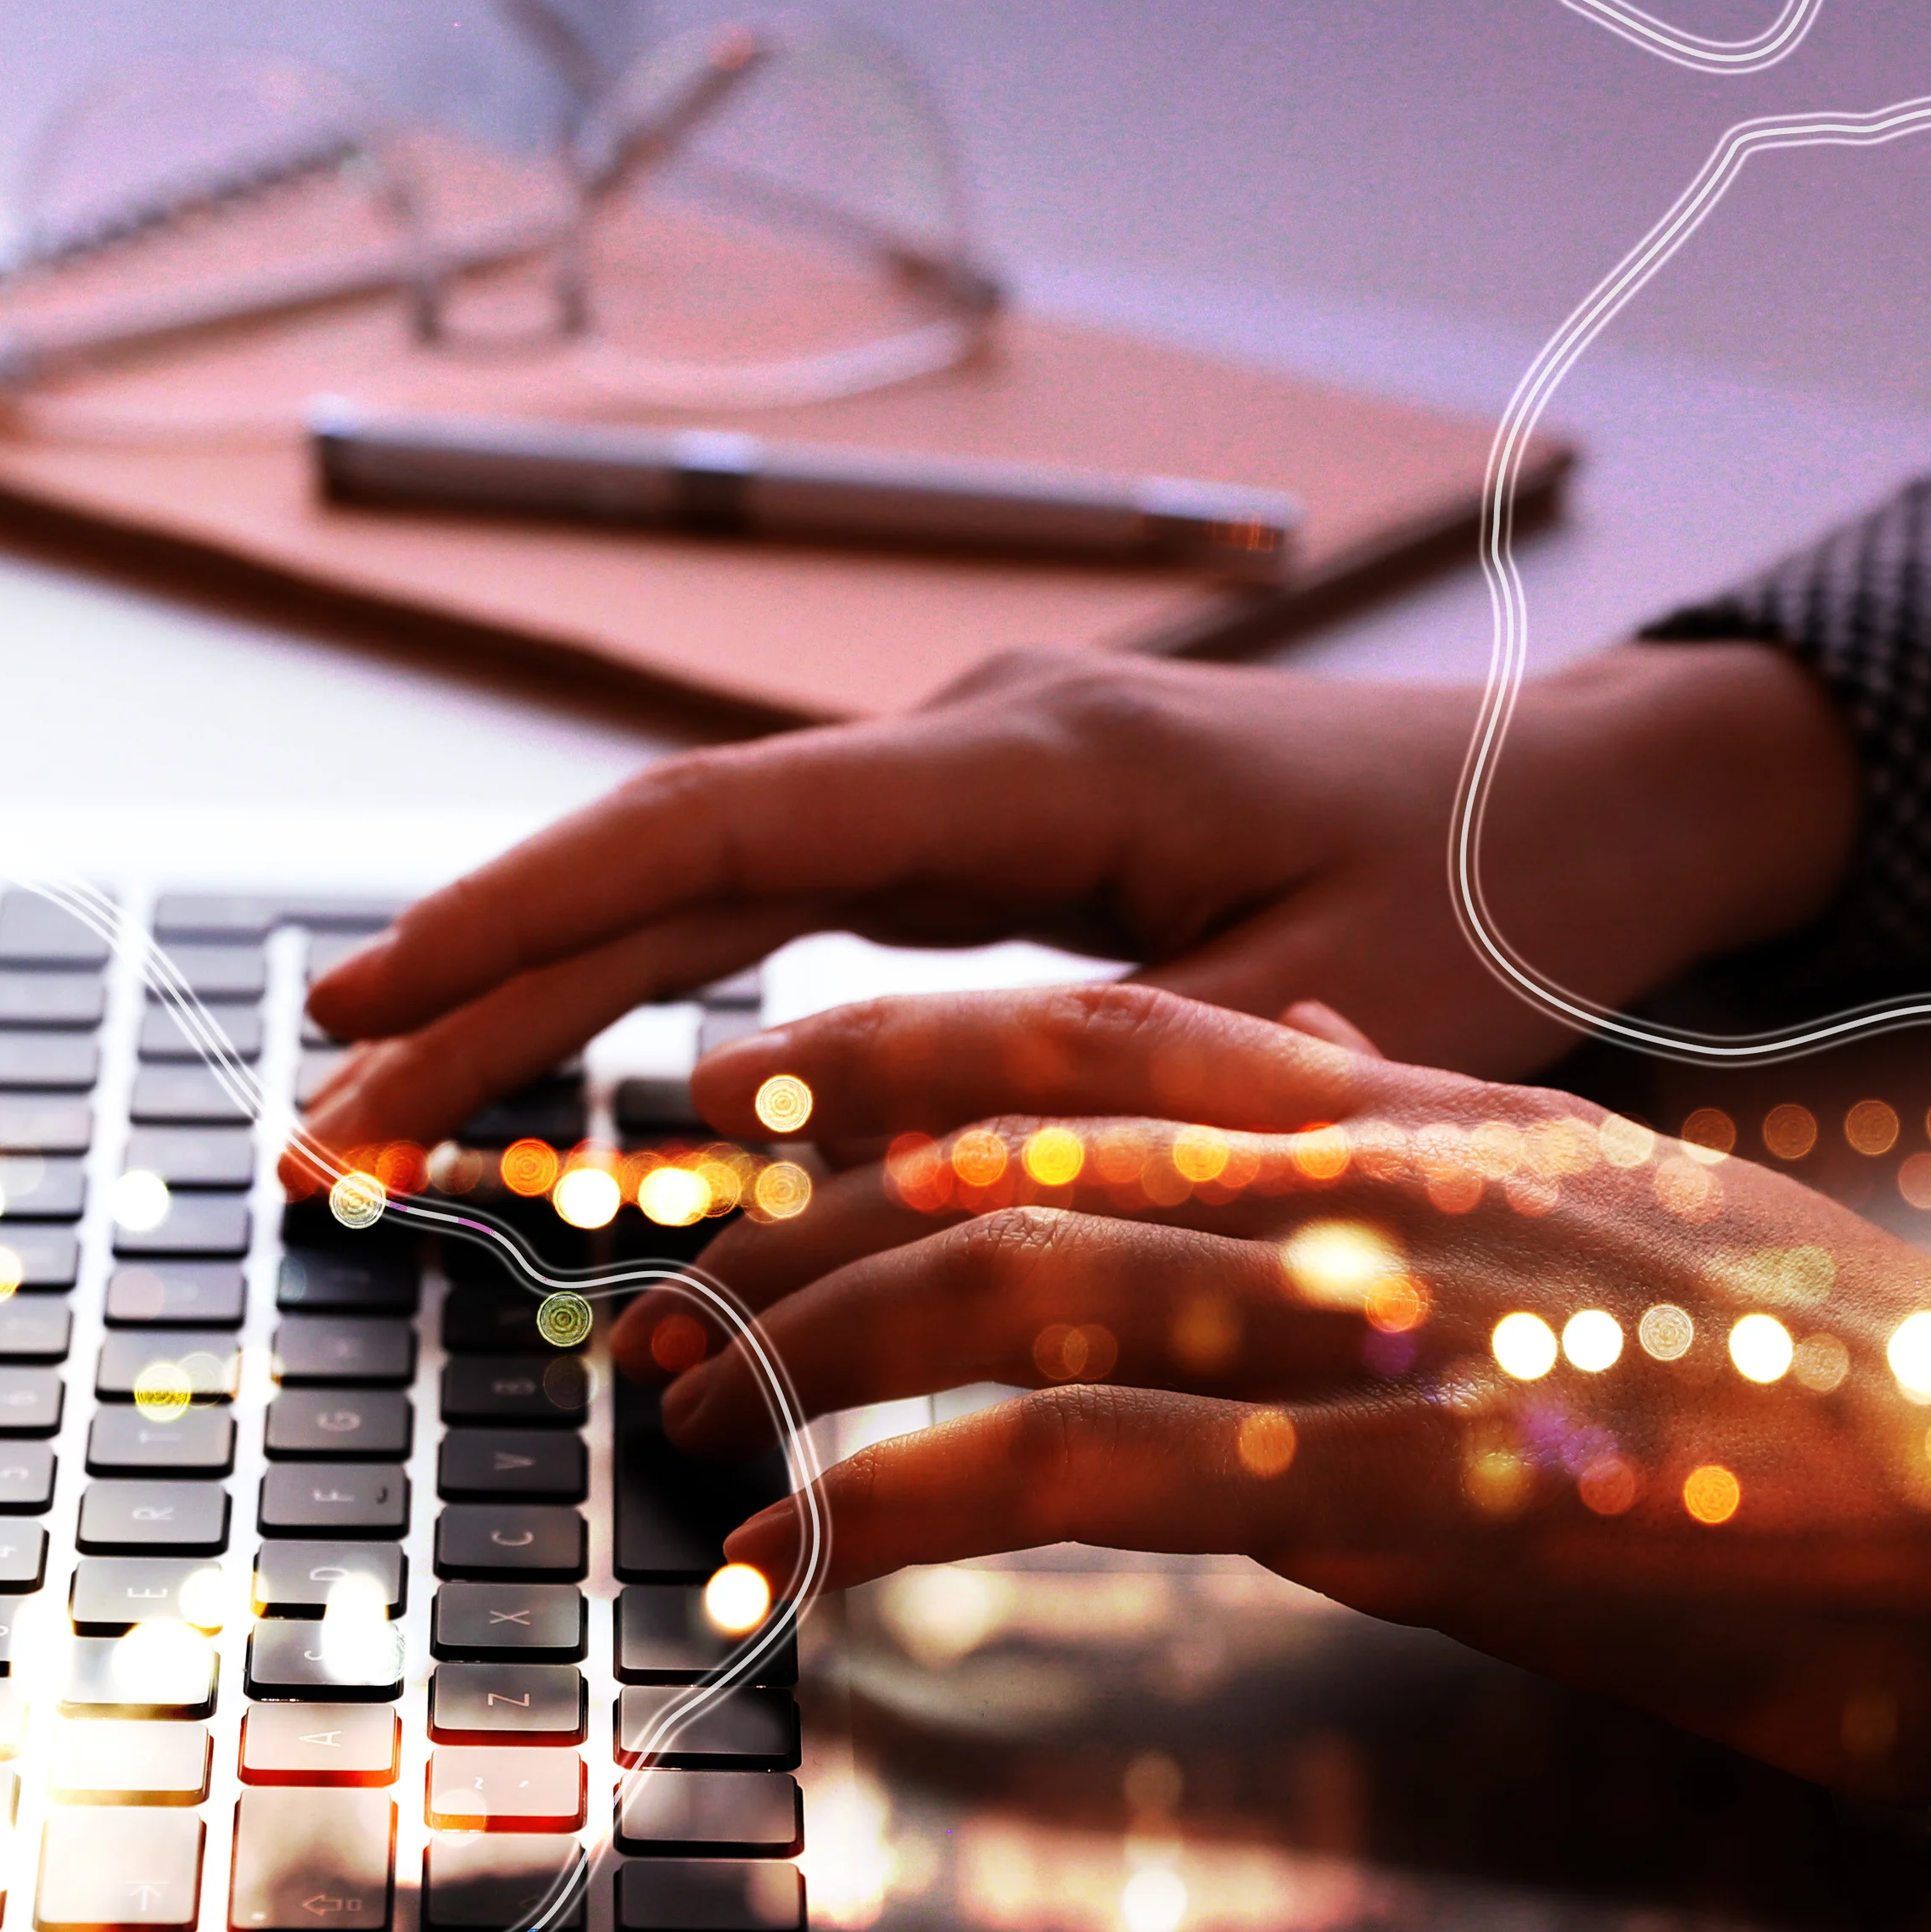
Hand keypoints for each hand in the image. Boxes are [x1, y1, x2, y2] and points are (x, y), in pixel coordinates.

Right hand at [297, 638, 1857, 1157]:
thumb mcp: (1333, 1020)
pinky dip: (657, 986)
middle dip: (485, 979)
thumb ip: (1117, 1084)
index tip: (378, 1007)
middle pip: (670, 853)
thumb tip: (882, 1188)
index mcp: (1045, 765)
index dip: (532, 922)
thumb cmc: (1496, 901)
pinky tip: (562, 1072)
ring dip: (550, 987)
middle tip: (322, 1107)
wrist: (1608, 791)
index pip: (722, 830)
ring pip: (708, 879)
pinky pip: (780, 904)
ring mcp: (973, 779)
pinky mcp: (988, 833)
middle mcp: (979, 743)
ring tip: (388, 1107)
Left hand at [633, 985, 1930, 1805]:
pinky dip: (902, 1513)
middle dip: (777, 1210)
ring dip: (798, 1353)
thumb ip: (1405, 1126)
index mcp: (1420, 1111)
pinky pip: (1082, 1478)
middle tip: (626, 1291)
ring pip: (1008, 1277)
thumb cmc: (1815, 1401)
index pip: (1091, 1017)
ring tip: (666, 1425)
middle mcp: (1376, 1181)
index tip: (718, 1088)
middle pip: (1001, 1133)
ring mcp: (1382, 1332)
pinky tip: (794, 1563)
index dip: (874, 1046)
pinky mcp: (1400, 1499)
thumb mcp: (1601, 1205)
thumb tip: (1252, 1034)